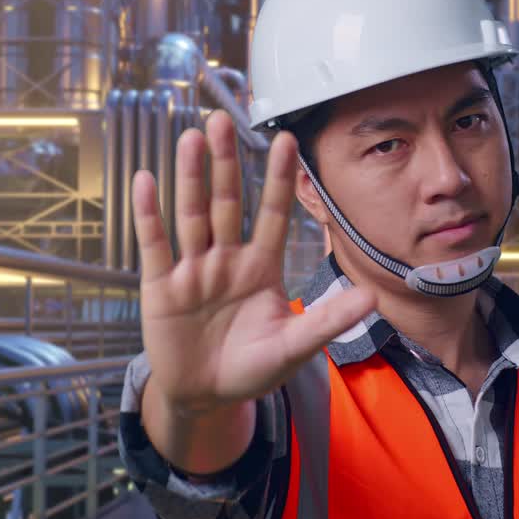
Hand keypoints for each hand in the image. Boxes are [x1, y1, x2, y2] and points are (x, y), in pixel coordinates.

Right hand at [131, 110, 374, 416]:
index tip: (287, 141)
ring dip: (191, 177)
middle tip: (225, 119)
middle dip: (226, 163)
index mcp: (260, 267)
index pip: (271, 214)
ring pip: (191, 215)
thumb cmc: (251, 369)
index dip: (277, 179)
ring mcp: (192, 269)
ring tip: (192, 138)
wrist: (205, 398)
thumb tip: (372, 297)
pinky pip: (155, 245)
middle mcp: (226, 259)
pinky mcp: (161, 287)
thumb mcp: (294, 348)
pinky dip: (149, 214)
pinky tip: (146, 180)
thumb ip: (327, 321)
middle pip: (226, 202)